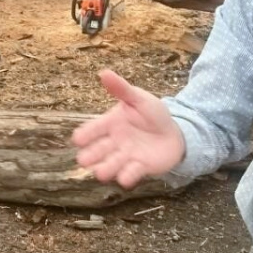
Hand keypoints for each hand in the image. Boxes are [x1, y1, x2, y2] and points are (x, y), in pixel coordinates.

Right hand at [71, 70, 186, 187]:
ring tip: (100, 173)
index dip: (85, 134)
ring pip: (111, 164)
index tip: (77, 139)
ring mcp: (126, 156)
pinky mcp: (140, 167)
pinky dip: (127, 176)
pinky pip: (131, 173)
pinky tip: (124, 179)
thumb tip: (103, 72)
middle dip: (91, 155)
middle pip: (98, 150)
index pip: (94, 129)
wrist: (176, 133)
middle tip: (83, 160)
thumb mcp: (139, 98)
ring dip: (105, 169)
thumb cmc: (153, 113)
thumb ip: (121, 89)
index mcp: (111, 123)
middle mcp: (114, 142)